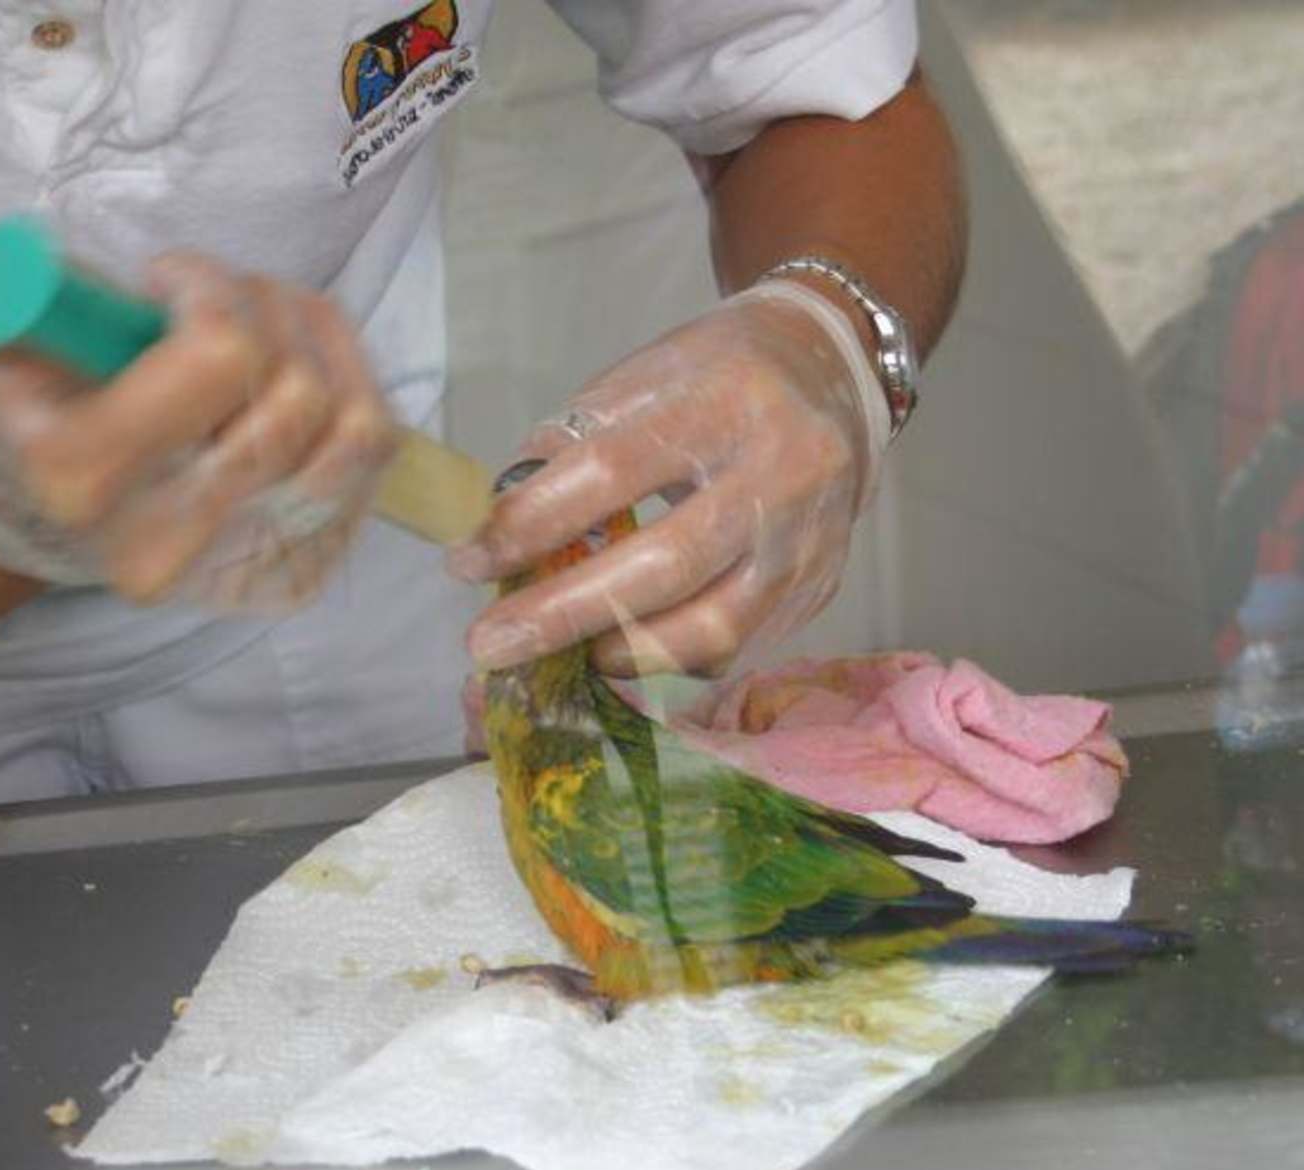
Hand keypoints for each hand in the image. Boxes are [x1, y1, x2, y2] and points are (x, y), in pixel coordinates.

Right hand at [0, 210, 396, 611]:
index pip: (219, 357)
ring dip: (322, 345)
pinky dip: (354, 390)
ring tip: (269, 321)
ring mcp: (241, 565)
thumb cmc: (22, 409)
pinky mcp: (297, 567)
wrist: (43, 511)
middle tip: (220, 293)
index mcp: (83, 479)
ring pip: (352, 425)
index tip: (169, 277)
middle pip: (294, 392)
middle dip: (266, 308)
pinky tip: (303, 366)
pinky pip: (372, 459)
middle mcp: (170, 540)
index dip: (210, 288)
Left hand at [447, 280, 884, 676]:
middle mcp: (782, 474)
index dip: (533, 523)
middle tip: (490, 646)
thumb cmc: (721, 375)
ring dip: (621, 653)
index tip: (468, 561)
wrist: (834, 376)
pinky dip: (670, 659)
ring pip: (712, 627)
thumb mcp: (645, 375)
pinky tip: (624, 651)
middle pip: (664, 565)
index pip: (613, 471)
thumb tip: (499, 526)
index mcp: (726, 403)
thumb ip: (572, 442)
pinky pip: (738, 648)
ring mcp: (808, 541)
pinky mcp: (819, 588)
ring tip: (564, 656)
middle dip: (564, 615)